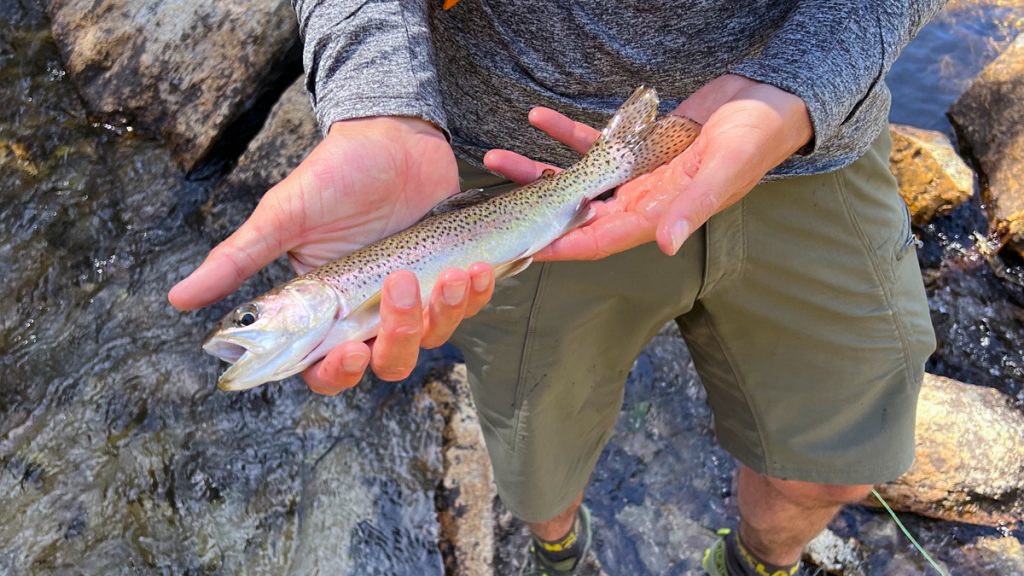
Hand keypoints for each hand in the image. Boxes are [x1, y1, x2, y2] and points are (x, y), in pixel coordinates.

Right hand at [168, 116, 494, 394]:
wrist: (394, 134)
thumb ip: (239, 259)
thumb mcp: (283, 215)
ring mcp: (413, 297)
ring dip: (444, 313)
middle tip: (402, 286)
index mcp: (324, 309)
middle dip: (401, 336)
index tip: (351, 348)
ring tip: (451, 273)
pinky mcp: (450, 277)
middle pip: (388, 362)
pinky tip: (478, 270)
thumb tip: (178, 299)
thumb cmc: (334, 173)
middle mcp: (369, 312)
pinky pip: (468, 306)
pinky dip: (476, 295)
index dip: (338, 371)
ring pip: (433, 339)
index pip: (326, 368)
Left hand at [484, 75, 813, 259]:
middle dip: (533, 209)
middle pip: (576, 212)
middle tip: (491, 205)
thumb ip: (692, 208)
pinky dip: (565, 133)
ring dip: (537, 169)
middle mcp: (642, 200)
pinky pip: (592, 143)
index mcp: (659, 215)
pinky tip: (537, 117)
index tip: (523, 250)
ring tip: (496, 158)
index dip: (561, 246)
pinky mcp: (636, 146)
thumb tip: (665, 244)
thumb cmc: (755, 139)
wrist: (770, 102)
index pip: (600, 240)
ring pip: (575, 178)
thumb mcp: (725, 172)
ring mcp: (636, 174)